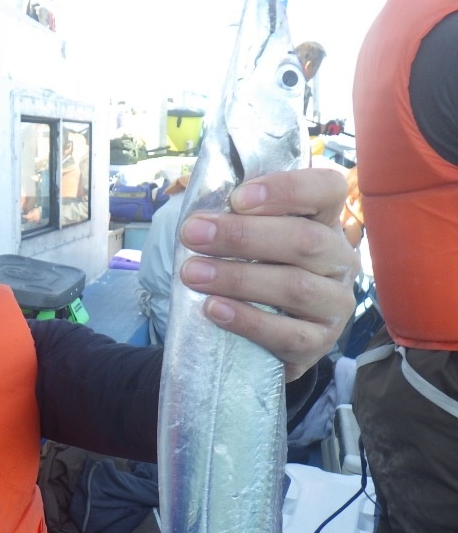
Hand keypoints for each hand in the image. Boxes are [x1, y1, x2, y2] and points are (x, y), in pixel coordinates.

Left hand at [177, 167, 358, 380]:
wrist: (261, 337)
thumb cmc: (253, 274)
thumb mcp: (251, 242)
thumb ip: (236, 222)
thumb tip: (200, 216)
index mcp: (326, 222)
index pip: (327, 190)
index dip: (285, 190)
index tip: (236, 198)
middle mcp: (339, 260)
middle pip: (304, 240)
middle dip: (242, 236)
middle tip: (193, 234)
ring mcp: (335, 304)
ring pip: (295, 287)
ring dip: (237, 278)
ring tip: (192, 273)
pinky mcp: (320, 343)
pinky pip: (287, 334)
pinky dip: (246, 320)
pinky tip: (214, 309)